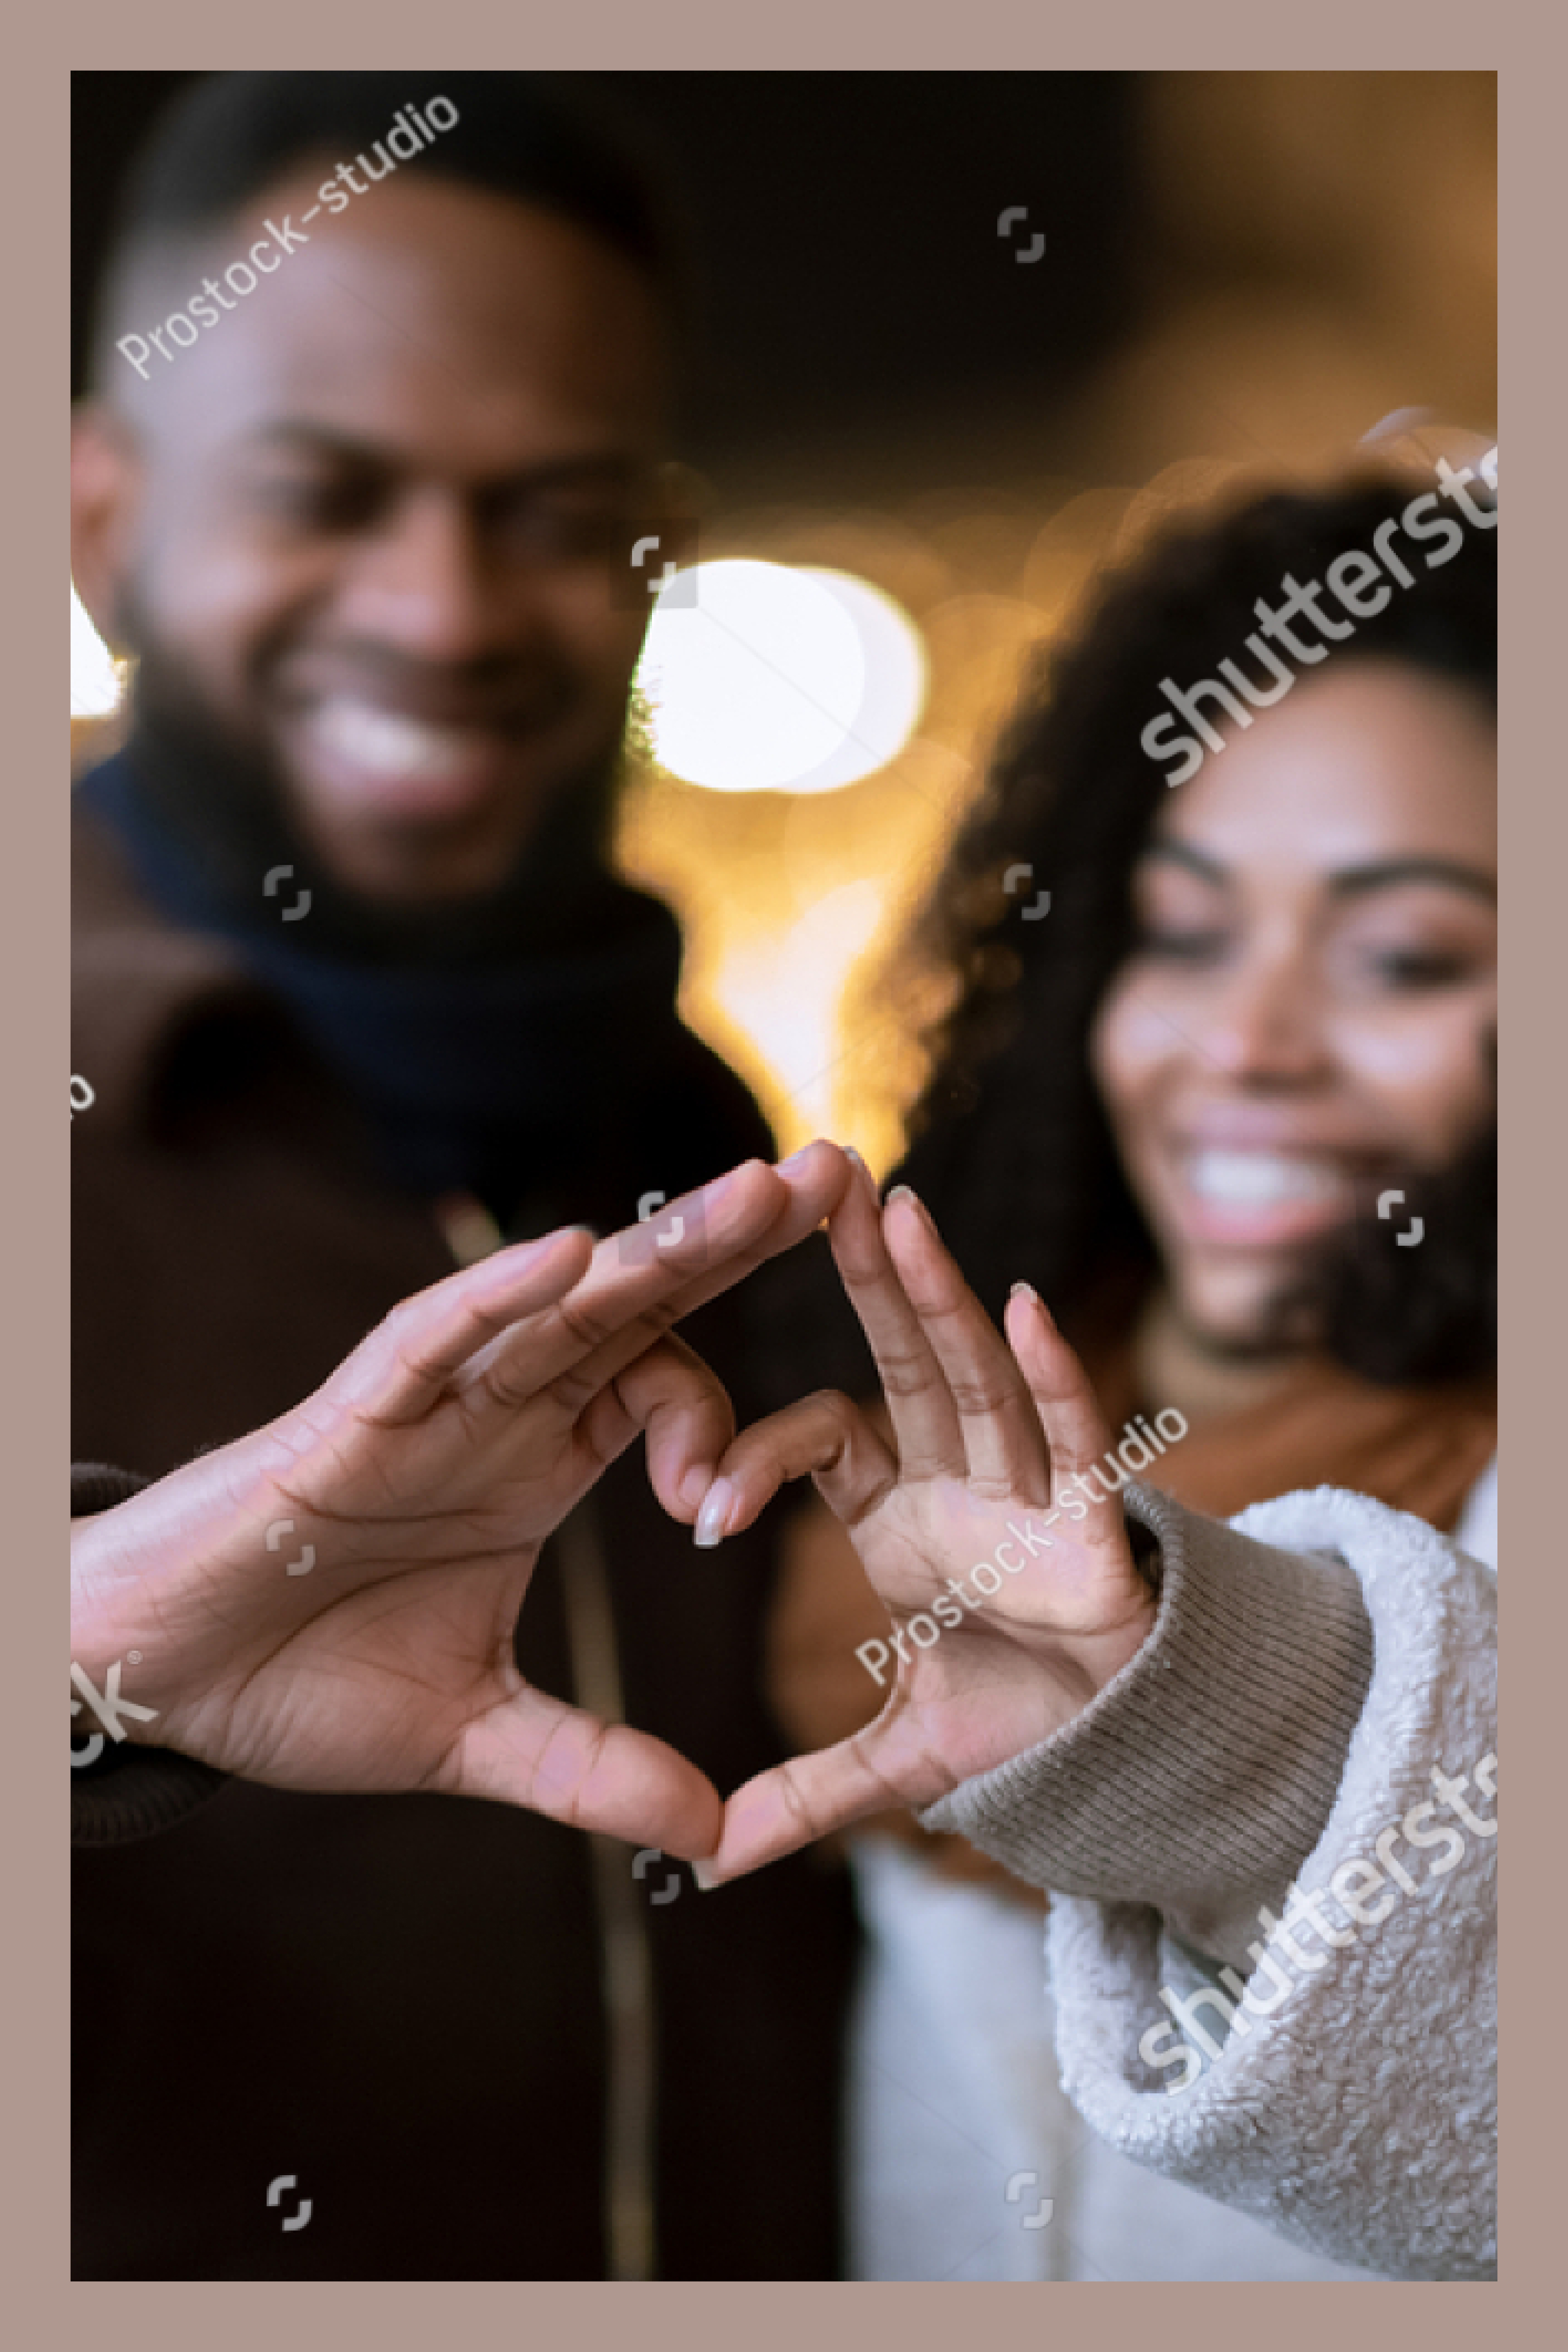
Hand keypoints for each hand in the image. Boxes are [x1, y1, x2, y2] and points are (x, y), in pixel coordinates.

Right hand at [70, 1145, 850, 1857]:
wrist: (166, 1679)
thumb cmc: (300, 1680)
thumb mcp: (476, 1736)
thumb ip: (593, 1769)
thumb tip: (710, 1832)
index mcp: (535, 1463)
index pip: (659, 1389)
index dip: (719, 1428)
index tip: (720, 1511)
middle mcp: (497, 1410)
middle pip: (635, 1306)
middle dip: (735, 1242)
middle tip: (836, 1175)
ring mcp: (428, 1403)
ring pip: (558, 1300)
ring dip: (658, 1244)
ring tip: (755, 1192)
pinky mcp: (352, 1417)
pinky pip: (436, 1337)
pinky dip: (500, 1295)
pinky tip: (572, 1252)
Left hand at [691, 1158, 1158, 1881]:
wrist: (1126, 1761)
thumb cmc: (1020, 1727)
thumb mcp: (895, 1763)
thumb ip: (804, 1795)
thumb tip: (705, 1861)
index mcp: (904, 1514)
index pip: (824, 1444)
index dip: (759, 1456)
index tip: (697, 1508)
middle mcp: (964, 1483)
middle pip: (906, 1360)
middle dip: (866, 1272)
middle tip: (816, 1177)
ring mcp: (1032, 1494)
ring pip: (977, 1378)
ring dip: (939, 1296)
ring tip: (893, 1208)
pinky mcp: (1097, 1524)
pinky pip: (1072, 1437)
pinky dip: (1052, 1376)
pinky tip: (1022, 1305)